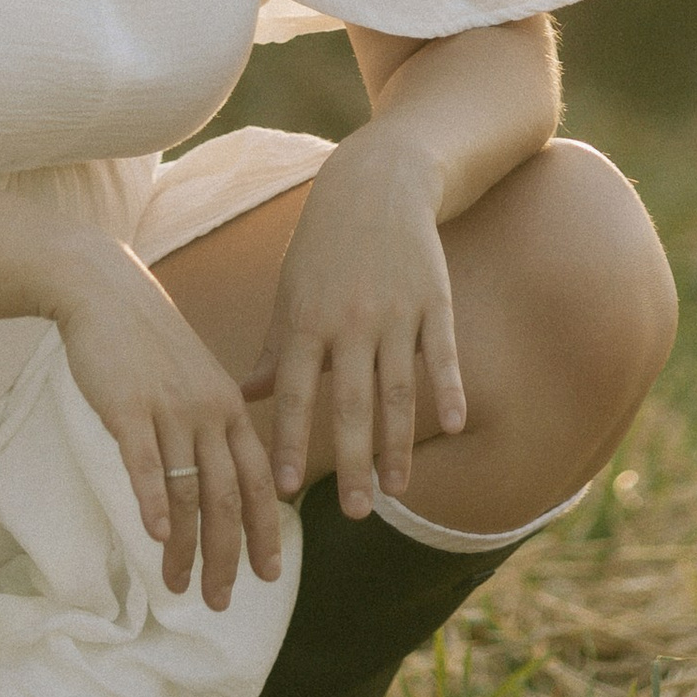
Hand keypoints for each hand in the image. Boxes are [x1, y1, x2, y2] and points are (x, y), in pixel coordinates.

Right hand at [48, 238, 284, 609]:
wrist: (105, 292)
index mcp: (230, 407)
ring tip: (178, 585)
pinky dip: (152, 500)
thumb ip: (212, 424)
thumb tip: (223, 477)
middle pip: (229, 497)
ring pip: (188, 490)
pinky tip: (152, 535)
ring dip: (186, 546)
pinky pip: (145, 461)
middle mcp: (209, 412)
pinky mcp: (128, 407)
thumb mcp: (196, 378)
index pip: (258, 481)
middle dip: (229, 554)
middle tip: (223, 600)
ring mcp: (170, 409)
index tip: (268, 575)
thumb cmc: (147, 342)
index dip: (265, 531)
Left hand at [243, 127, 466, 519]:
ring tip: (397, 490)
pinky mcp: (434, 298)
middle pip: (350, 402)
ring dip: (397, 443)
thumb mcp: (290, 291)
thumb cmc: (324, 246)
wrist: (378, 183)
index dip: (291, 441)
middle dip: (352, 461)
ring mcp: (395, 310)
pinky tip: (452, 425)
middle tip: (354, 513)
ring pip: (396, 387)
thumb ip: (276, 348)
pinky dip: (447, 387)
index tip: (285, 489)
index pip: (296, 392)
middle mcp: (350, 319)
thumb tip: (244, 399)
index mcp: (305, 319)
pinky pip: (441, 352)